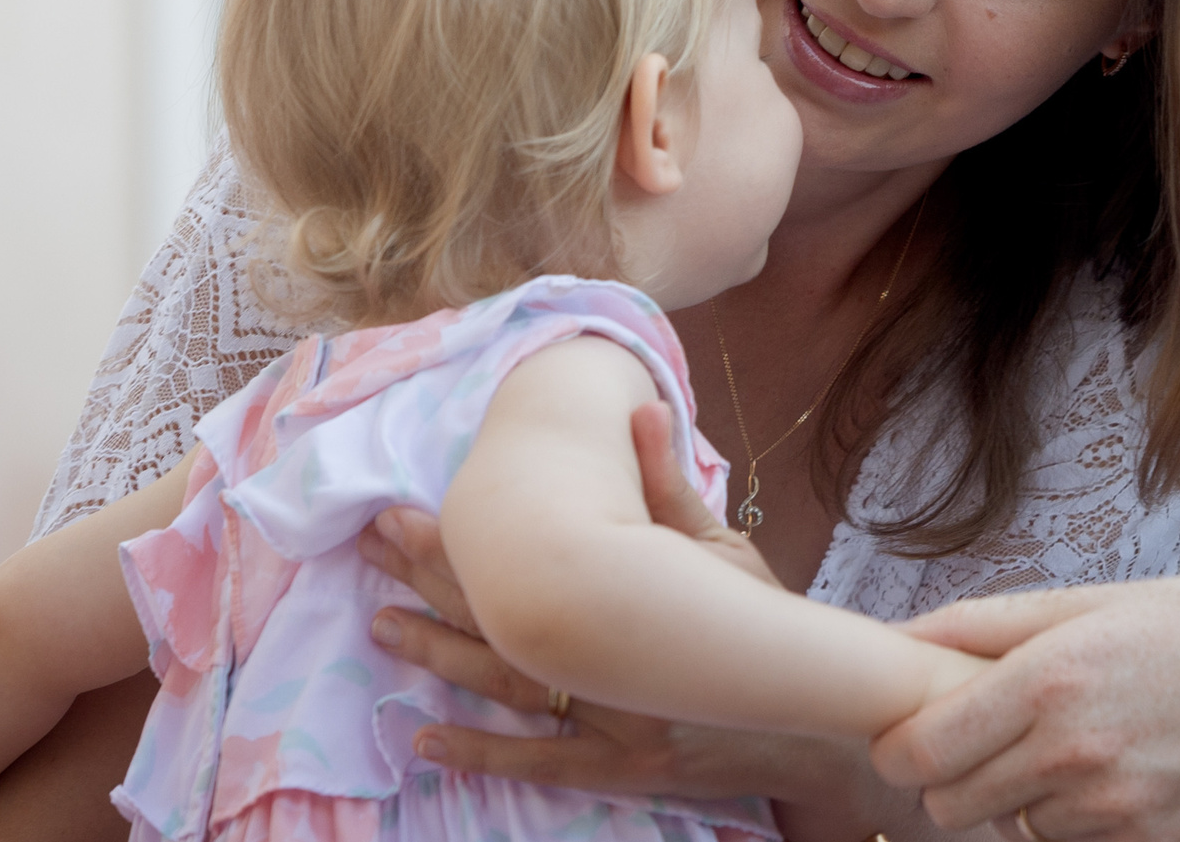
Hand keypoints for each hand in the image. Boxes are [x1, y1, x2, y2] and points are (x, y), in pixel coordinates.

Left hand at [356, 403, 931, 840]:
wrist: (808, 718)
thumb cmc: (764, 624)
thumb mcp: (726, 555)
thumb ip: (672, 491)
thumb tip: (642, 410)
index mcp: (639, 598)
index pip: (534, 561)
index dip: (464, 538)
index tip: (404, 508)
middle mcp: (622, 662)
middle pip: (510, 617)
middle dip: (437, 580)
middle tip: (372, 548)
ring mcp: (621, 722)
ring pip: (515, 686)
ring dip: (442, 654)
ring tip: (381, 624)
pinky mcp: (624, 769)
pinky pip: (543, 761)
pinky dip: (483, 752)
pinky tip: (427, 740)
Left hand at [870, 575, 1179, 841]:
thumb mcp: (1083, 602)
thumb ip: (979, 626)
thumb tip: (896, 642)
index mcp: (1046, 679)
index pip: (919, 753)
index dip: (901, 750)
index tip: (913, 737)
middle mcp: (1071, 750)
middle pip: (949, 806)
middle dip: (953, 779)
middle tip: (988, 745)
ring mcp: (1111, 806)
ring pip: (1008, 833)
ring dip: (1017, 803)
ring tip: (1064, 754)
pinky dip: (1072, 825)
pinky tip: (1105, 781)